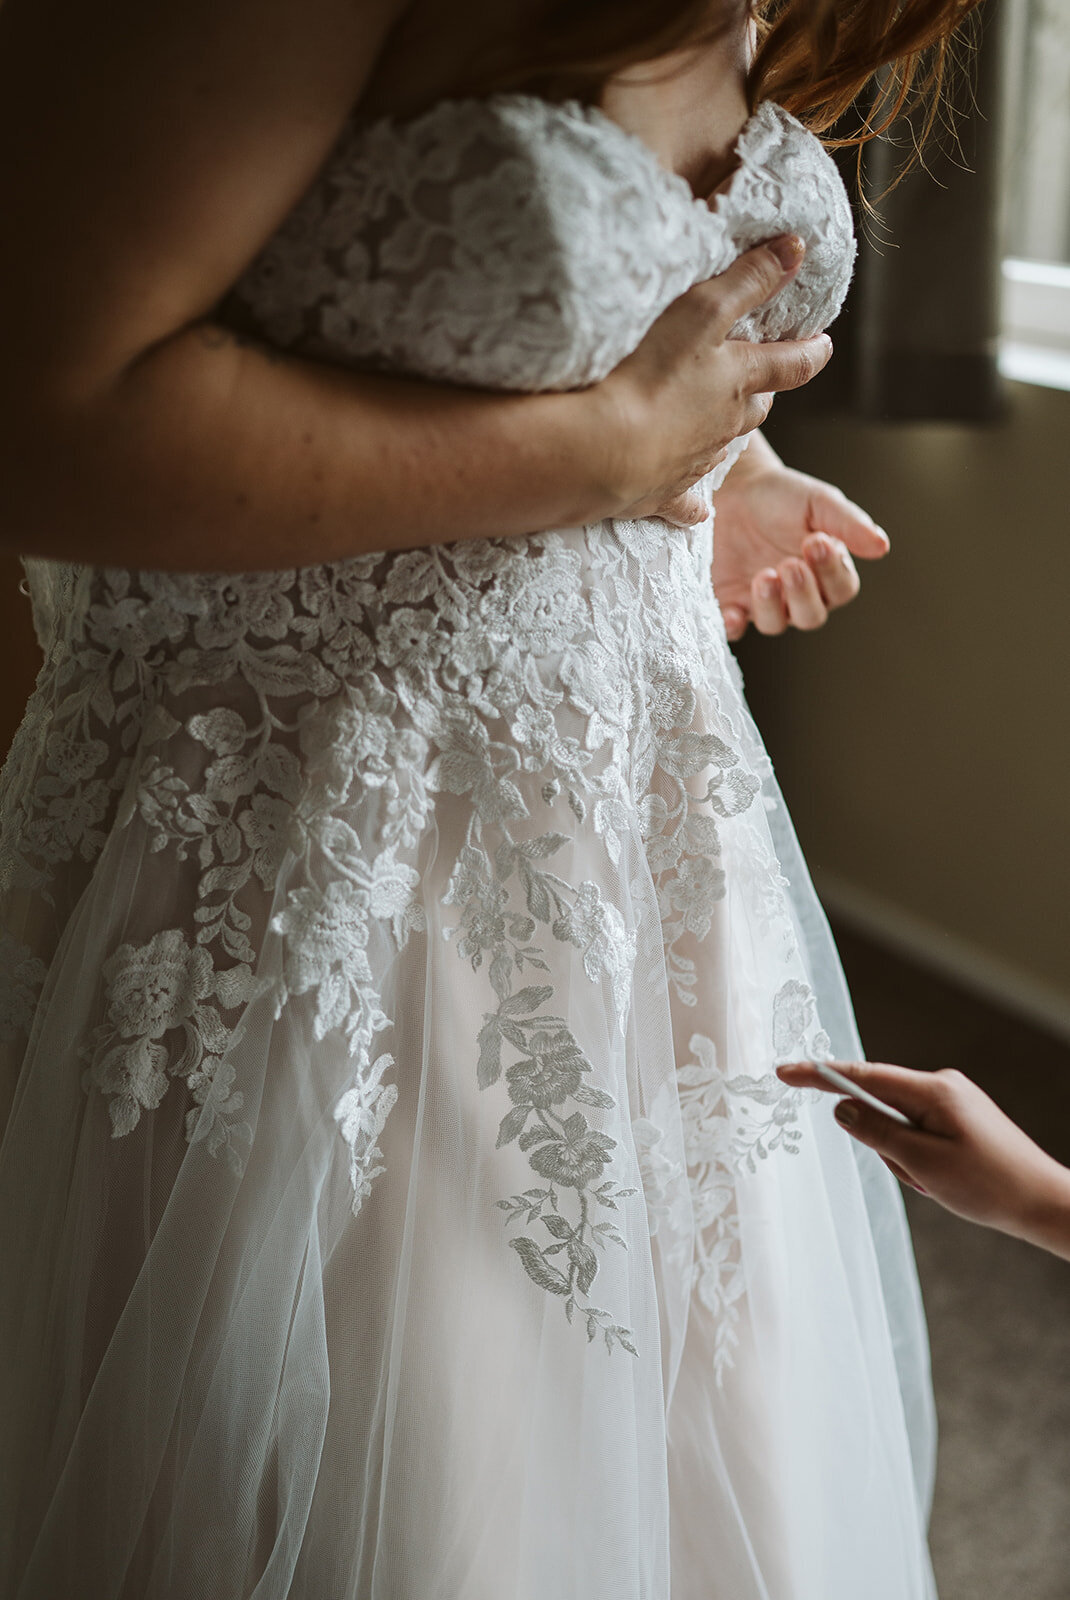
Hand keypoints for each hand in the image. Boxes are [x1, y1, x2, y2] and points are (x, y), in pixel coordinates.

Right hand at [602, 236, 833, 522]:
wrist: (604, 453)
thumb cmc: (652, 374)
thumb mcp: (703, 311)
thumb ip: (749, 280)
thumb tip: (797, 250)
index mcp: (739, 381)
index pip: (790, 364)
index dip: (811, 352)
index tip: (824, 345)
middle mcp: (725, 425)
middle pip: (756, 408)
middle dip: (761, 393)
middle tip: (760, 382)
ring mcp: (695, 463)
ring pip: (722, 448)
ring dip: (725, 433)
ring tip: (716, 422)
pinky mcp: (662, 495)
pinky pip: (686, 502)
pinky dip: (695, 503)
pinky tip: (698, 509)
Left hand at [709, 434, 888, 640]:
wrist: (732, 487)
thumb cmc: (781, 496)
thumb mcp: (819, 502)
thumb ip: (850, 524)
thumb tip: (882, 546)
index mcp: (826, 570)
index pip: (841, 588)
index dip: (832, 572)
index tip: (817, 542)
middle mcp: (797, 593)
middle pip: (811, 615)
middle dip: (803, 594)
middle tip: (791, 564)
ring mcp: (764, 601)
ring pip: (775, 623)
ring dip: (772, 605)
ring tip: (765, 575)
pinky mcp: (730, 602)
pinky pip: (734, 629)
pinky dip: (734, 626)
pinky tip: (733, 613)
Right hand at [776, 1060, 1069, 1260]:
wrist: (1043, 1203)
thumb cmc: (990, 1185)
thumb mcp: (923, 1164)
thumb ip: (876, 1133)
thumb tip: (841, 1109)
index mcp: (934, 1090)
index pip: (862, 1075)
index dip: (819, 1075)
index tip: (784, 1072)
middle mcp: (942, 1086)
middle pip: (881, 1106)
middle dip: (886, 1146)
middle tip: (920, 1178)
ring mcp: (951, 1101)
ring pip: (897, 1125)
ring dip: (905, 1159)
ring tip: (938, 1184)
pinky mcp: (957, 1117)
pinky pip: (916, 1132)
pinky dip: (918, 1159)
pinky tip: (945, 1180)